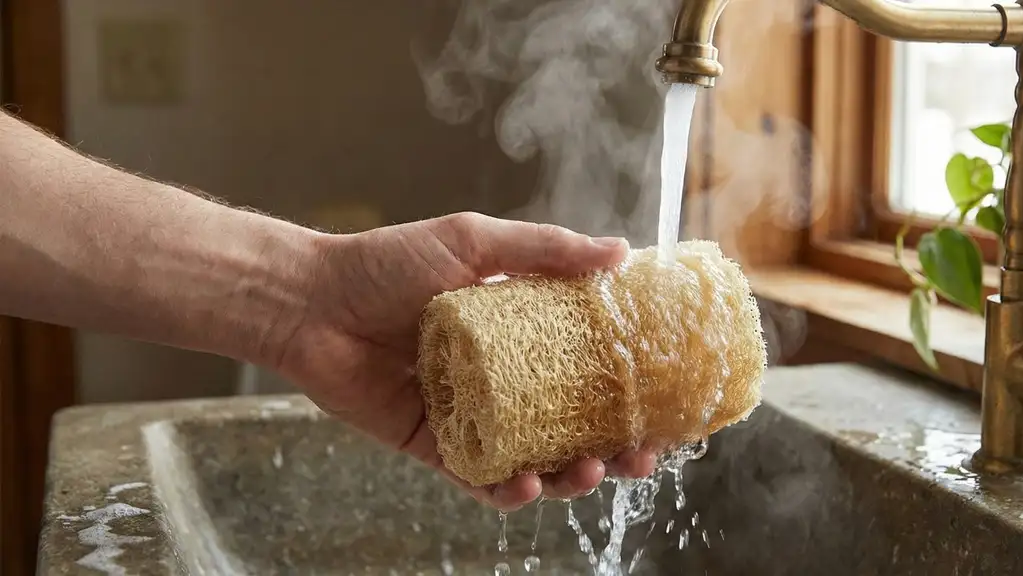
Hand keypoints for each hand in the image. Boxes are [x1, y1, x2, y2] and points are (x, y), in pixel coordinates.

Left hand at [275, 212, 657, 510]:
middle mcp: (503, 381)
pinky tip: (528, 482)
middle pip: (574, 426)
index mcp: (522, 335)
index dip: (631, 392)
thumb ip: (546, 250)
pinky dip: (509, 489)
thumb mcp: (474, 242)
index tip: (668, 403)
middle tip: (643, 454)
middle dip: (616, 449)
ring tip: (591, 470)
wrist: (311, 300)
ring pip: (536, 460)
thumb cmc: (388, 263)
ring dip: (572, 477)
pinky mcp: (435, 448)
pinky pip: (481, 480)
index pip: (591, 370)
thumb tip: (621, 253)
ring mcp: (472, 417)